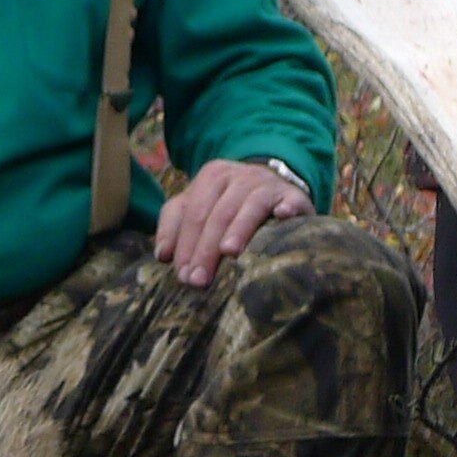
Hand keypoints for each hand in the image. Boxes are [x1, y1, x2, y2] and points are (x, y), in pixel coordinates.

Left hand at [156, 157, 308, 286]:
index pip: (194, 213)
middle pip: (218, 213)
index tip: (183, 275)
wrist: (275, 189)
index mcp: (212, 176)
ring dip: (239, 229)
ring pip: (250, 206)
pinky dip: (287, 207)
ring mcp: (268, 184)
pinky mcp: (294, 195)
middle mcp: (239, 175)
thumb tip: (162, 255)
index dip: (185, 244)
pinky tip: (283, 216)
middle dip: (206, 248)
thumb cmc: (229, 206)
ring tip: (229, 252)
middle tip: (200, 280)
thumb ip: (174, 227)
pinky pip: (290, 200)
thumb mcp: (198, 209)